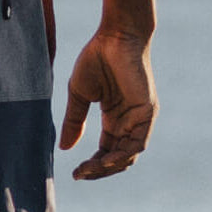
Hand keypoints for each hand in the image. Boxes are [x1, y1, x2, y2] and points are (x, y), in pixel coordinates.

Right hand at [59, 30, 157, 179]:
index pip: (106, 151)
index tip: (74, 173)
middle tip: (80, 175)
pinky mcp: (147, 113)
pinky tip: (105, 161)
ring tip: (89, 170)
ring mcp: (139, 119)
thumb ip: (75, 121)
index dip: (92, 165)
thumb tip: (64, 149)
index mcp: (114, 117)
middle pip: (117, 158)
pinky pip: (137, 144)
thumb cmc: (97, 58)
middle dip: (99, 170)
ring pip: (128, 155)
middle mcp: (128, 122)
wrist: (114, 36)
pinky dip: (122, 156)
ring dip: (109, 167)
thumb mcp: (80, 94)